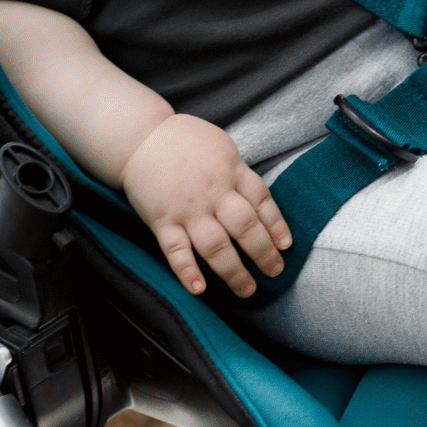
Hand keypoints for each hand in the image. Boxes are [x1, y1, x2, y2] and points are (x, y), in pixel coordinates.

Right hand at [121, 115, 292, 296]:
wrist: (141, 137)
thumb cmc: (185, 141)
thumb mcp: (222, 147)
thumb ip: (239, 173)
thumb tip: (259, 200)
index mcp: (232, 171)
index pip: (262, 201)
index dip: (276, 225)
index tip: (286, 246)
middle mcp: (214, 192)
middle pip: (245, 227)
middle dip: (263, 253)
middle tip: (275, 272)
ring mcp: (188, 209)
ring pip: (216, 246)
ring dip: (233, 271)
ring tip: (247, 290)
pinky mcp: (162, 220)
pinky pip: (176, 250)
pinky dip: (187, 271)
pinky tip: (199, 288)